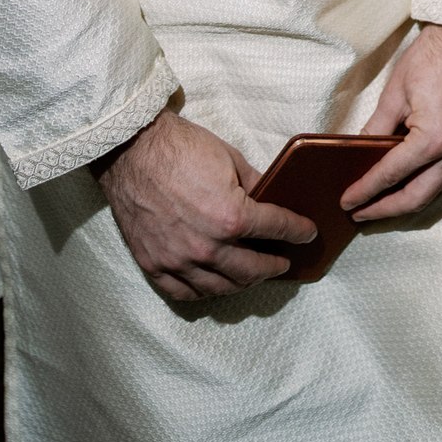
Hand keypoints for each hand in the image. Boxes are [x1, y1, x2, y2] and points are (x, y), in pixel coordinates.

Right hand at [91, 108, 317, 301]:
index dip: (298, 230)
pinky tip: (216, 284)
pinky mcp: (154, 266)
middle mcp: (208, 247)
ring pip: (221, 288)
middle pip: (252, 269)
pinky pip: (186, 293)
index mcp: (231, 217)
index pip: (277, 229)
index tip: (308, 233)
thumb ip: (254, 184)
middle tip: (284, 262)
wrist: (133, 150)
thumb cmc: (182, 149)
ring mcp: (179, 261)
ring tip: (254, 274)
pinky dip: (206, 291)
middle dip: (274, 266)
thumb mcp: (231, 158)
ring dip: (244, 283)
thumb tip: (269, 197)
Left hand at [342, 23, 441, 221]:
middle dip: (386, 209)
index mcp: (433, 139)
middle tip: (362, 213)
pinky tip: (415, 180)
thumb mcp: (396, 91)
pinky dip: (432, 182)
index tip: (348, 202)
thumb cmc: (433, 56)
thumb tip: (359, 152)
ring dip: (410, 199)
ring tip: (384, 202)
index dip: (366, 191)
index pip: (391, 175)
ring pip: (438, 190)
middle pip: (417, 197)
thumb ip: (377, 127)